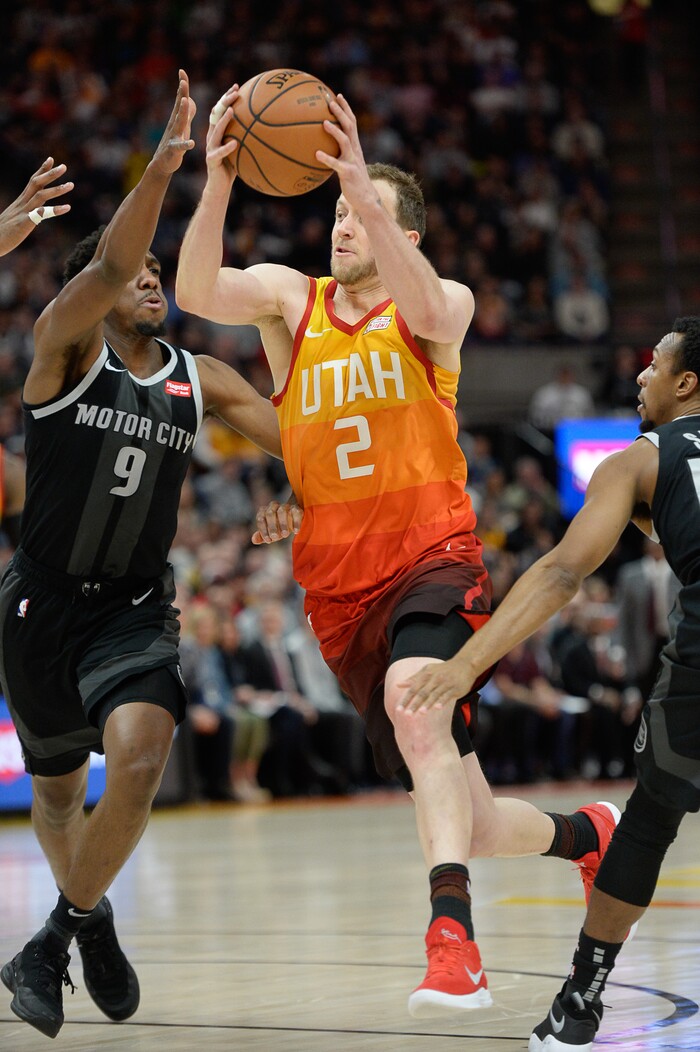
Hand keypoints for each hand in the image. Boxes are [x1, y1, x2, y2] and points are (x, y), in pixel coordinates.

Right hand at [0, 158, 72, 256]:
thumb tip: (33, 215)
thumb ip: (26, 214)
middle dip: (50, 174)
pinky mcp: (24, 223)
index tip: (51, 160)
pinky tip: (67, 207)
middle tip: (64, 166)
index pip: (32, 182)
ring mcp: (23, 212)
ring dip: (57, 189)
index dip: (42, 170)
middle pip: (36, 183)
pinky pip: (41, 214)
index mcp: (21, 202)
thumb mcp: (15, 220)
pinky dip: (55, 210)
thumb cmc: (2, 234)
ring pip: (41, 195)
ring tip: (71, 185)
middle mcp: (22, 203)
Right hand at [151, 69, 195, 174]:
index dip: (181, 86)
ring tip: (185, 102)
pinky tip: (190, 143)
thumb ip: (187, 113)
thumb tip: (190, 99)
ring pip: (178, 123)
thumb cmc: (175, 143)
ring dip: (181, 112)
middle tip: (183, 81)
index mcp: (177, 119)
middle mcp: (174, 125)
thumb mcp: (182, 127)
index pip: (180, 99)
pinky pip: (180, 147)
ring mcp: (173, 136)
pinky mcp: (174, 150)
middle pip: (178, 107)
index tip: (182, 71)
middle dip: (181, 94)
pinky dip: (184, 144)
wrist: (163, 163)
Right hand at [204, 84, 239, 193]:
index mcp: (217, 133)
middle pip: (216, 114)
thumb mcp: (241, 150)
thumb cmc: (232, 168)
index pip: (220, 110)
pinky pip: (219, 153)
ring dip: (224, 120)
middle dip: (224, 102)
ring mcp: (210, 148)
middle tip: (235, 92)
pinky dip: (227, 148)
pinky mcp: (211, 160)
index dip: (226, 98)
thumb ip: (247, 138)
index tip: (236, 87)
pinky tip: (235, 144)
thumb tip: (266, 129)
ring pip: (216, 131)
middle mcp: (212, 137)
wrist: (220, 187)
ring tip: (232, 111)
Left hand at [252, 500, 302, 544]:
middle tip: (275, 538)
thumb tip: (254, 540)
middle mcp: (273, 506)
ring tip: (285, 535)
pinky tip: (295, 532)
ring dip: (283, 524)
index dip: (263, 530)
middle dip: (272, 526)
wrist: (292, 521)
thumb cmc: (277, 528)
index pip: (260, 519)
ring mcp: (285, 506)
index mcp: (264, 511)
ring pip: (282, 511)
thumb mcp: (269, 534)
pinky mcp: (296, 508)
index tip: (268, 540)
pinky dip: (296, 522)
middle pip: (270, 513)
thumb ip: (261, 537)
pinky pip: (295, 512)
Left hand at [316, 93, 373, 208]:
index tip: (337, 95)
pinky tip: (316, 154)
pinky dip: (327, 158)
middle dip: (341, 112)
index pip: (352, 122)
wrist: (366, 199)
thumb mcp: (347, 164)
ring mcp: (352, 161)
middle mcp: (355, 150)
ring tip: (324, 123)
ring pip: (345, 141)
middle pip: (350, 126)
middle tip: (330, 101)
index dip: (346, 108)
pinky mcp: (348, 173)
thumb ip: (337, 154)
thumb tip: (320, 148)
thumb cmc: (353, 182)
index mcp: (355, 146)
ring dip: (335, 131)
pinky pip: (336, 164)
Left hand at [397, 655, 474, 713]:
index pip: (413, 688)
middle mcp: (435, 679)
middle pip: (422, 693)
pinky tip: (437, 708)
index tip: (398, 709)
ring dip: (427, 704)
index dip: (406, 699)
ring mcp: (445, 684)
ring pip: (434, 695)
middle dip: (414, 704)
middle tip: (407, 715)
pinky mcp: (455, 688)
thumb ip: (413, 678)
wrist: (464, 664)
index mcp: (426, 675)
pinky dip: (442, 701)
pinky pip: (447, 695)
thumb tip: (398, 684)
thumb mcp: (427, 670)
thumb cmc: (443, 669)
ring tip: (420, 713)